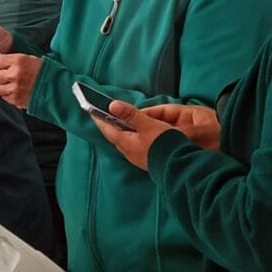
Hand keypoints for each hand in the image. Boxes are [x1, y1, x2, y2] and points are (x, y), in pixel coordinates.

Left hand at [0, 54, 41, 108]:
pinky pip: (3, 97)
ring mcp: (15, 89)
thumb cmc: (46, 72)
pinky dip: (5, 94)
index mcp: (19, 61)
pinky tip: (13, 90)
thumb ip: (13, 60)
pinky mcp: (16, 100)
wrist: (59, 88)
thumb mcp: (30, 59)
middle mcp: (15, 74)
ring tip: (2, 83)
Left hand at [91, 101, 219, 169]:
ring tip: (119, 120)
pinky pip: (133, 144)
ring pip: (124, 140)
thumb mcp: (148, 125)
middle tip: (104, 114)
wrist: (180, 166)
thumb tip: (112, 105)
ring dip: (121, 130)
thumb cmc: (164, 145)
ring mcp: (137, 157)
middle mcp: (128, 152)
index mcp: (126, 143)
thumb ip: (131, 114)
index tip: (91, 110)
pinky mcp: (146, 159)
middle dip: (110, 124)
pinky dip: (131, 136)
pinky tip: (136, 132)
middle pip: (115, 135)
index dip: (99, 119)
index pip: (107, 129)